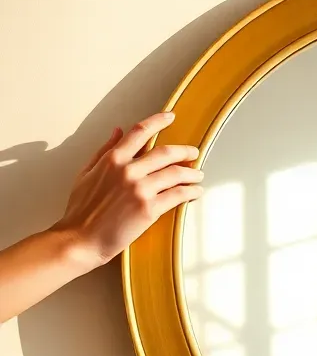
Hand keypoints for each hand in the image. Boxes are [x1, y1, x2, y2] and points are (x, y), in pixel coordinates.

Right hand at [52, 112, 202, 267]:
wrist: (80, 239)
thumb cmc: (80, 210)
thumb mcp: (86, 173)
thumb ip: (104, 150)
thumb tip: (118, 131)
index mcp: (113, 159)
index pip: (140, 132)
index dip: (158, 121)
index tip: (170, 116)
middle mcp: (128, 170)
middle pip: (165, 152)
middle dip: (184, 151)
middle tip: (193, 153)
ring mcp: (140, 189)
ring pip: (175, 173)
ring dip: (191, 173)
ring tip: (198, 175)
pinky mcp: (149, 209)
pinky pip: (177, 195)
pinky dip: (190, 192)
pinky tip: (196, 192)